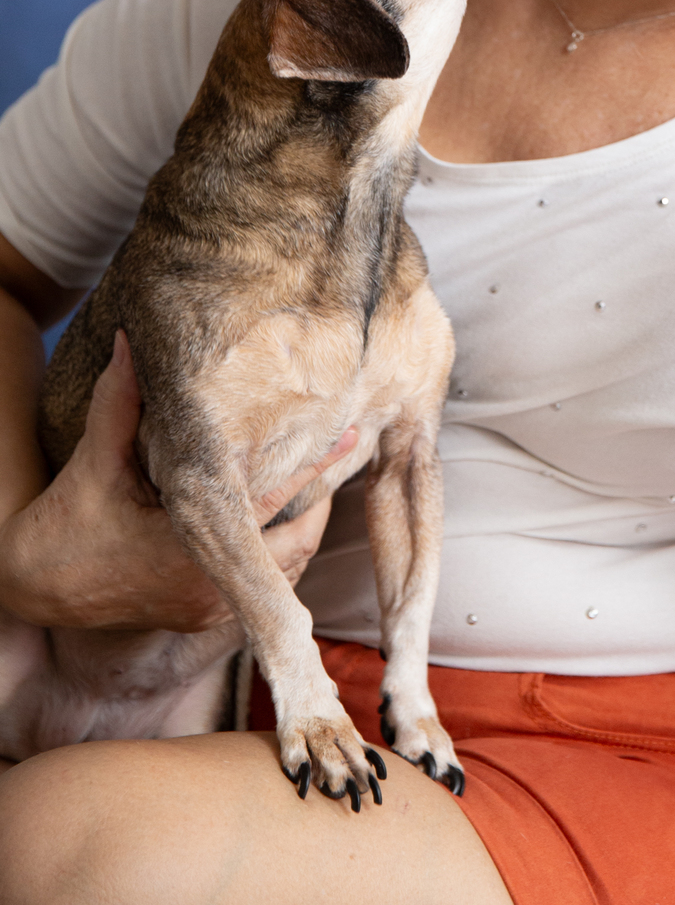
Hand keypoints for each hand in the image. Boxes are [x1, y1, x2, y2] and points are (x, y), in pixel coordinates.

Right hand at [0, 331, 356, 631]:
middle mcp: (207, 587)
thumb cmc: (68, 521)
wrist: (37, 587)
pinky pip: (263, 585)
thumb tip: (133, 341)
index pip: (270, 498)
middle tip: (342, 454)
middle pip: (297, 542)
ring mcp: (209, 609)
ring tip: (323, 480)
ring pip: (286, 569)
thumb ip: (120, 401)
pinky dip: (280, 553)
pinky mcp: (204, 618)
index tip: (352, 432)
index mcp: (186, 548)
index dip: (315, 465)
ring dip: (305, 527)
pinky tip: (287, 517)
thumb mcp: (95, 459)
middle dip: (323, 500)